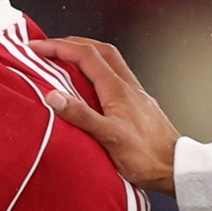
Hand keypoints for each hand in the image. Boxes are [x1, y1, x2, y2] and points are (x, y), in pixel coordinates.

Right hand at [26, 35, 179, 194]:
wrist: (174, 167)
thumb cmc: (145, 156)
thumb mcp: (108, 137)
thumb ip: (80, 115)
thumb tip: (54, 96)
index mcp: (118, 89)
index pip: (85, 56)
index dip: (59, 47)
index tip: (37, 48)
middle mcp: (127, 86)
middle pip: (100, 50)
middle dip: (72, 43)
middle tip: (50, 46)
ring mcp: (134, 94)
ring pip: (109, 61)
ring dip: (86, 54)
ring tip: (66, 59)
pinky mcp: (137, 105)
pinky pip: (115, 77)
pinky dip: (97, 71)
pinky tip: (90, 85)